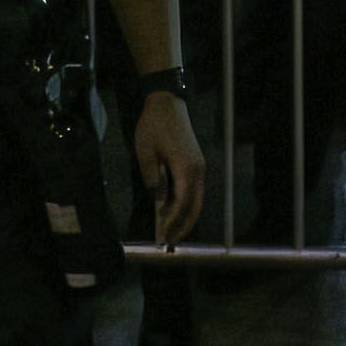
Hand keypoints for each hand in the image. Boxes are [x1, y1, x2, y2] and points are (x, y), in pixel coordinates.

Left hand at [137, 94, 205, 244]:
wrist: (167, 104)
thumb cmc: (154, 127)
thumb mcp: (145, 153)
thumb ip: (152, 178)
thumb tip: (157, 198)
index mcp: (186, 168)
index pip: (182, 203)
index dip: (173, 221)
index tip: (163, 235)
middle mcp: (198, 171)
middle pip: (195, 206)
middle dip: (184, 226)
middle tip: (171, 241)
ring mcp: (200, 167)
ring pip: (198, 200)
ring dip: (187, 217)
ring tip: (174, 232)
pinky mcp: (197, 164)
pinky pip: (195, 191)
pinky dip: (188, 205)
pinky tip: (176, 212)